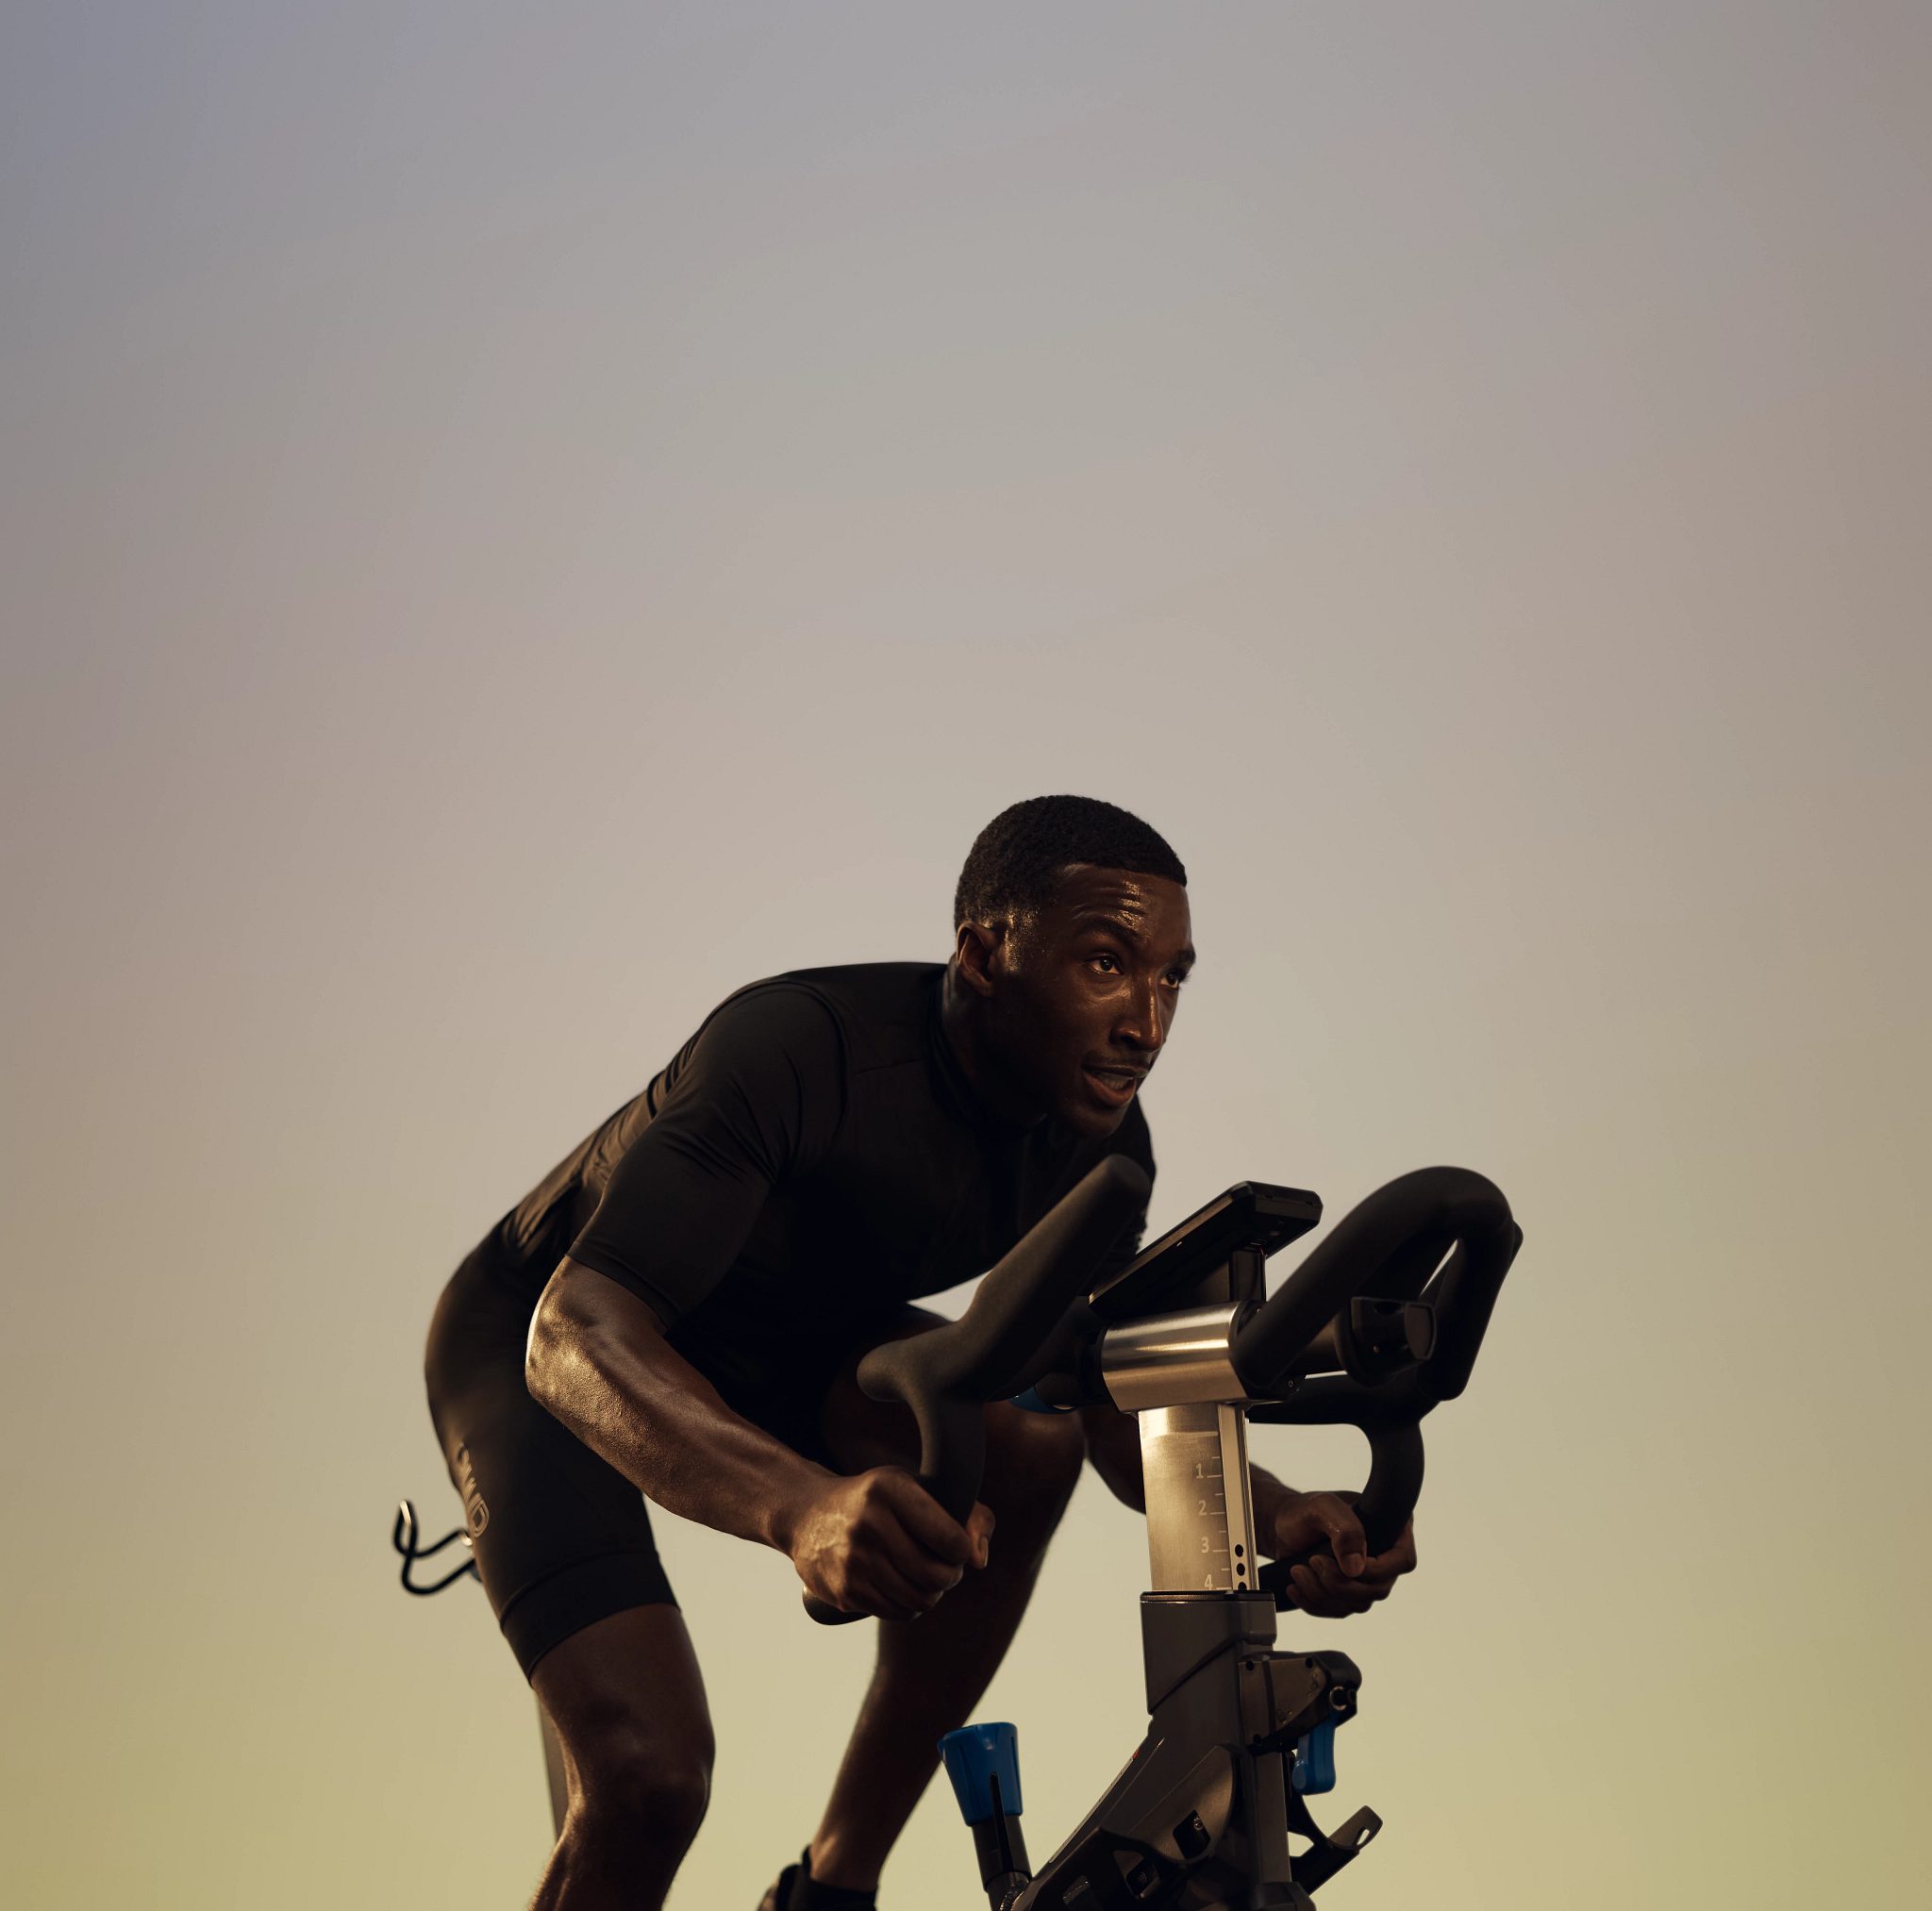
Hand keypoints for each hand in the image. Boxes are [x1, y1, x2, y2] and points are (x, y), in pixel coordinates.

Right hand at [788, 1466, 993, 1620]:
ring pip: (918, 1599)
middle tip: (945, 1569)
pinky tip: (904, 1589)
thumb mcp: (914, 1487)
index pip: (950, 1538)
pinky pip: (896, 1613)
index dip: (962, 1550)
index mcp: (890, 1489)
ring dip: (931, 1594)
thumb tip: (980, 1560)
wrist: (807, 1515)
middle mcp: (869, 1523)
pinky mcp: (844, 1590)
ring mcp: (853, 1559)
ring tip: (926, 1579)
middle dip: (950, 1577)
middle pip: (936, 1575)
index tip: (956, 1547)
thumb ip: (968, 1514)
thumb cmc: (877, 1500)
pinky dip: (909, 1607)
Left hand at [1263, 1488, 1415, 1617]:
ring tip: (1298, 1570)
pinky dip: (1315, 1604)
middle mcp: (1384, 1556)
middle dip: (1340, 1583)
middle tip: (1313, 1562)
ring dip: (1322, 1593)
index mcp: (1389, 1528)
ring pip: (1357, 1604)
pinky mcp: (1349, 1594)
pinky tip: (1296, 1588)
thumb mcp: (1322, 1507)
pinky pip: (1339, 1611)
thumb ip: (1345, 1530)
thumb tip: (1356, 1568)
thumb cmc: (1304, 1511)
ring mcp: (1368, 1578)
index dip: (1377, 1570)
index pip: (1403, 1560)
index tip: (1344, 1564)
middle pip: (1378, 1589)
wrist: (1282, 1527)